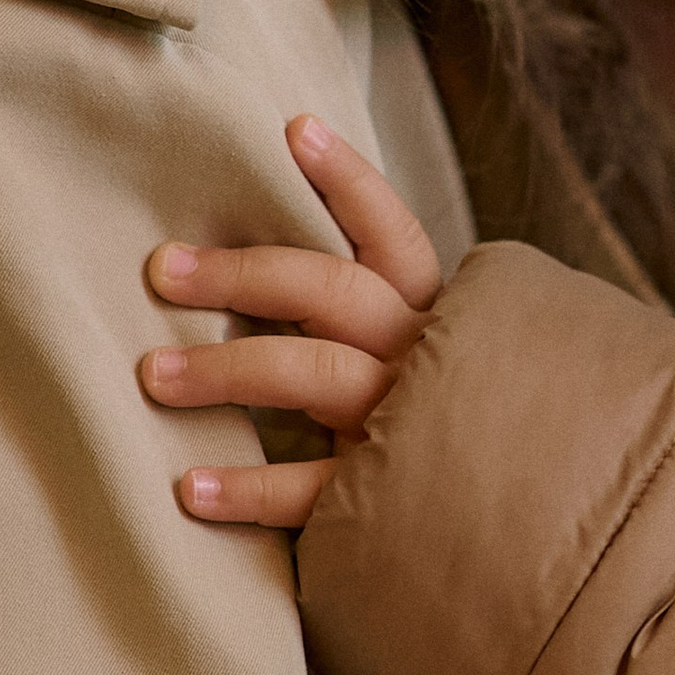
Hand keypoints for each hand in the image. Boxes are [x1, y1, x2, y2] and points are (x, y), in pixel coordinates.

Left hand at [141, 116, 441, 528]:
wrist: (523, 545)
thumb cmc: (450, 445)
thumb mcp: (431, 369)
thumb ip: (372, 326)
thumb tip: (263, 274)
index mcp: (444, 322)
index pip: (395, 238)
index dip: (348, 182)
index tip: (293, 128)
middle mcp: (432, 364)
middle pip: (334, 294)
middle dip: (243, 275)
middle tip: (163, 271)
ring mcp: (414, 432)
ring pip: (315, 374)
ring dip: (225, 368)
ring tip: (152, 374)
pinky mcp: (394, 508)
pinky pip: (313, 490)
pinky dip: (247, 488)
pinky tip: (190, 487)